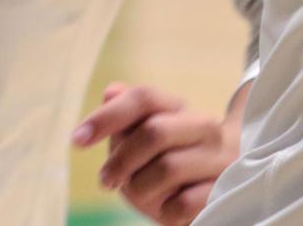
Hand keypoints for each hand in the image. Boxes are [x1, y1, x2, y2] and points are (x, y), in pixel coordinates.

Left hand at [72, 82, 242, 225]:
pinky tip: (167, 209)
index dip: (107, 116)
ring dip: (141, 189)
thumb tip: (111, 91)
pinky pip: (183, 202)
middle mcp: (205, 126)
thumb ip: (129, 120)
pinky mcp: (225, 189)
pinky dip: (165, 211)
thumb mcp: (147, 144)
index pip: (145, 98)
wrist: (224, 188)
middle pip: (154, 131)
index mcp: (180, 110)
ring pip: (167, 167)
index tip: (77, 140)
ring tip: (142, 195)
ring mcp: (219, 157)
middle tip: (106, 181)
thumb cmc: (174, 164)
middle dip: (120, 160)